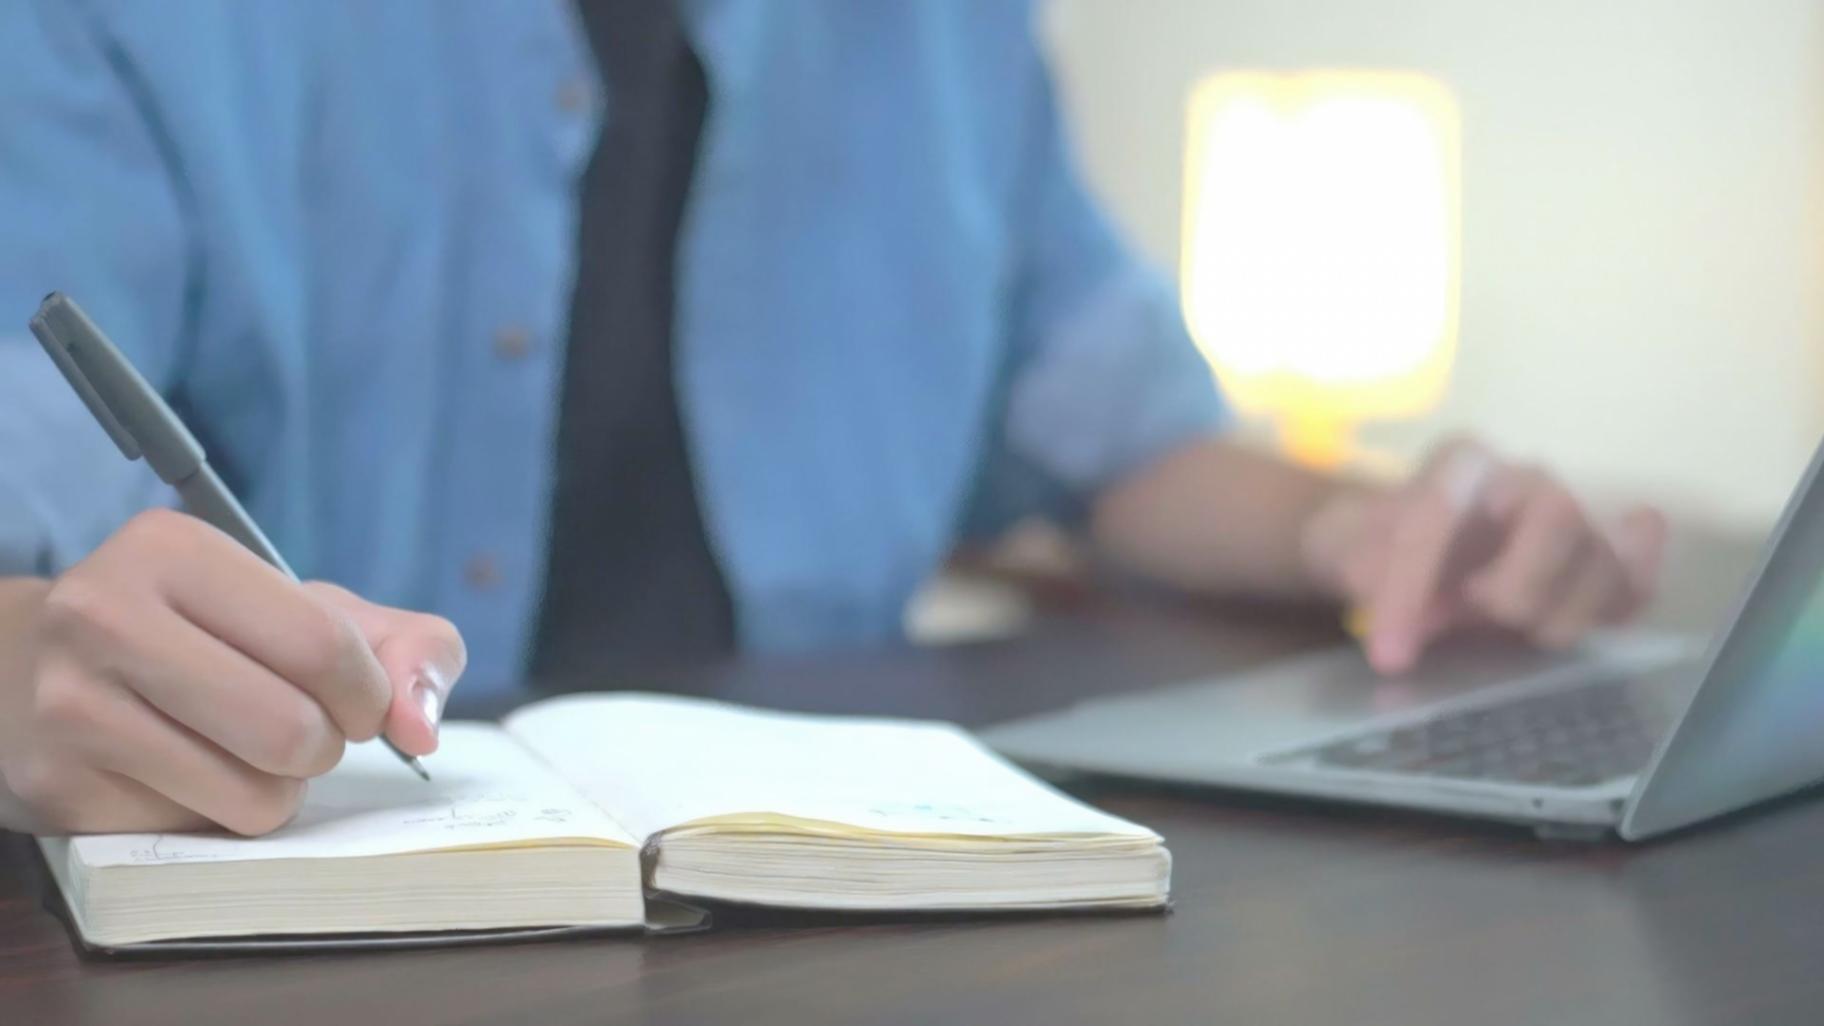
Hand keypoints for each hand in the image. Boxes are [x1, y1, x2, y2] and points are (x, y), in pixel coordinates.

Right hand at [0, 509, 464, 834]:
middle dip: (324, 747)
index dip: (366, 693)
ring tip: (243, 750)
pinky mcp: (59, 788)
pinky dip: (219, 815)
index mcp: (173, 550)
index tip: (354, 700)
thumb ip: (403, 647)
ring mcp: (70, 706)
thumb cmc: (206, 634)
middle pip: (292, 731)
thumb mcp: (307, 610)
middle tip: (299, 730)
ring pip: (254, 797)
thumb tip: (421, 727)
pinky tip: (185, 773)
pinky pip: (200, 833)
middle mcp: (104, 616)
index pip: (324, 646)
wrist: (36, 669)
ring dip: (279, 789)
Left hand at [1300, 439, 1665, 673]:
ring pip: (1601, 557)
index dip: (1411, 588)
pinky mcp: (1596, 563)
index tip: (1389, 654)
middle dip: (1517, 585)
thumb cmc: (1377, 543)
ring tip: (1512, 632)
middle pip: (1557, 513)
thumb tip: (1393, 620)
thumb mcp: (1348, 554)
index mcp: (1460, 462)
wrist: (1403, 545)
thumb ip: (1369, 577)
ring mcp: (1570, 518)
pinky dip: (1625, 600)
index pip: (1440, 513)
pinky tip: (1607, 611)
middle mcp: (1524, 479)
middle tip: (1476, 617)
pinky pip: (1633, 581)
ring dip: (1558, 614)